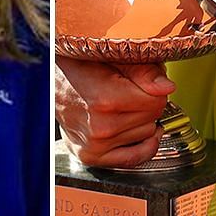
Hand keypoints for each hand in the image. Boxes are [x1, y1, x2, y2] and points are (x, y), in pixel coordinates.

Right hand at [54, 57, 175, 167]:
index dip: (155, 87)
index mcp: (106, 100)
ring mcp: (95, 145)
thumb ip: (142, 70)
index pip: (158, 100)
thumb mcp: (110, 57)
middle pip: (153, 116)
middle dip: (148, 101)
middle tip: (130, 90)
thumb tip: (167, 87)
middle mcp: (101, 127)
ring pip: (147, 134)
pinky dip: (144, 146)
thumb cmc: (77, 65)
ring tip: (122, 106)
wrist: (47, 81)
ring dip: (141, 120)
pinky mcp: (91, 156)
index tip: (142, 81)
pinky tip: (142, 134)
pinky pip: (133, 159)